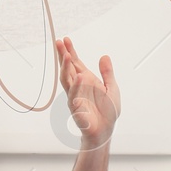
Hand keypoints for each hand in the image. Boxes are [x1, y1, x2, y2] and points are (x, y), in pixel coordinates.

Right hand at [54, 36, 119, 150]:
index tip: (65, 39)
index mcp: (86, 80)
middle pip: (67, 68)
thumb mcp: (111, 87)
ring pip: (67, 80)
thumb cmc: (107, 111)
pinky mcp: (77, 108)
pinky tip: (80, 76)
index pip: (75, 63)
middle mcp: (78, 86)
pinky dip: (77, 86)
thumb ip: (107, 73)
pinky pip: (75, 96)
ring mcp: (75, 96)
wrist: (106, 130)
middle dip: (63, 56)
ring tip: (67, 56)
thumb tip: (104, 56)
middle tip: (58, 42)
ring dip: (66, 68)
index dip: (70, 51)